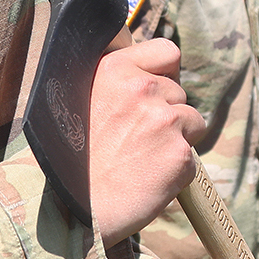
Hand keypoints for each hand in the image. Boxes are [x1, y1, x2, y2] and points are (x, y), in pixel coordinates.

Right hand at [82, 38, 201, 245]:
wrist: (65, 206)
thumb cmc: (67, 159)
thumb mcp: (80, 99)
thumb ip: (116, 82)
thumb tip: (147, 77)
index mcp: (116, 69)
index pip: (167, 52)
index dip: (164, 74)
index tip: (153, 93)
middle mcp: (144, 88)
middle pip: (179, 93)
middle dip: (166, 113)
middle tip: (134, 140)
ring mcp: (165, 121)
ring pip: (193, 122)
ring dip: (175, 139)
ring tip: (141, 159)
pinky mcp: (180, 154)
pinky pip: (191, 158)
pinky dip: (176, 170)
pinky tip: (146, 179)